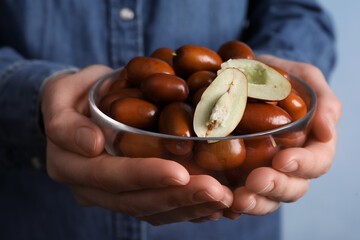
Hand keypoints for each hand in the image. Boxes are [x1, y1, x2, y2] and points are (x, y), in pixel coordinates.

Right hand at [41, 65, 232, 224]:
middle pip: (136, 201)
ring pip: (151, 210)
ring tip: (223, 200)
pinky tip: (213, 206)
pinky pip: (158, 209)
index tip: (180, 173)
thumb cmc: (71, 96)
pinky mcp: (129, 194)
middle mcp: (89, 188)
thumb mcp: (60, 96)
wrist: (76, 109)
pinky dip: (187, 209)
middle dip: (178, 198)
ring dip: (189, 208)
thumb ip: (67, 122)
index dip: (145, 176)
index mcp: (69, 164)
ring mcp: (110, 195)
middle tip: (217, 192)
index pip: (109, 176)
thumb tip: (91, 144)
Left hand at [227, 55, 341, 216]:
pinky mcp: (240, 173)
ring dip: (255, 201)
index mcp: (311, 143)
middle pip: (293, 187)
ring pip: (267, 197)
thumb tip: (328, 130)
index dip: (304, 165)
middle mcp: (290, 163)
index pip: (317, 162)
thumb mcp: (305, 78)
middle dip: (276, 186)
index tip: (283, 160)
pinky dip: (232, 201)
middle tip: (256, 180)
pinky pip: (240, 193)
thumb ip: (323, 100)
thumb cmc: (280, 76)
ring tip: (238, 198)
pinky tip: (222, 200)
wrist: (247, 77)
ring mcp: (265, 170)